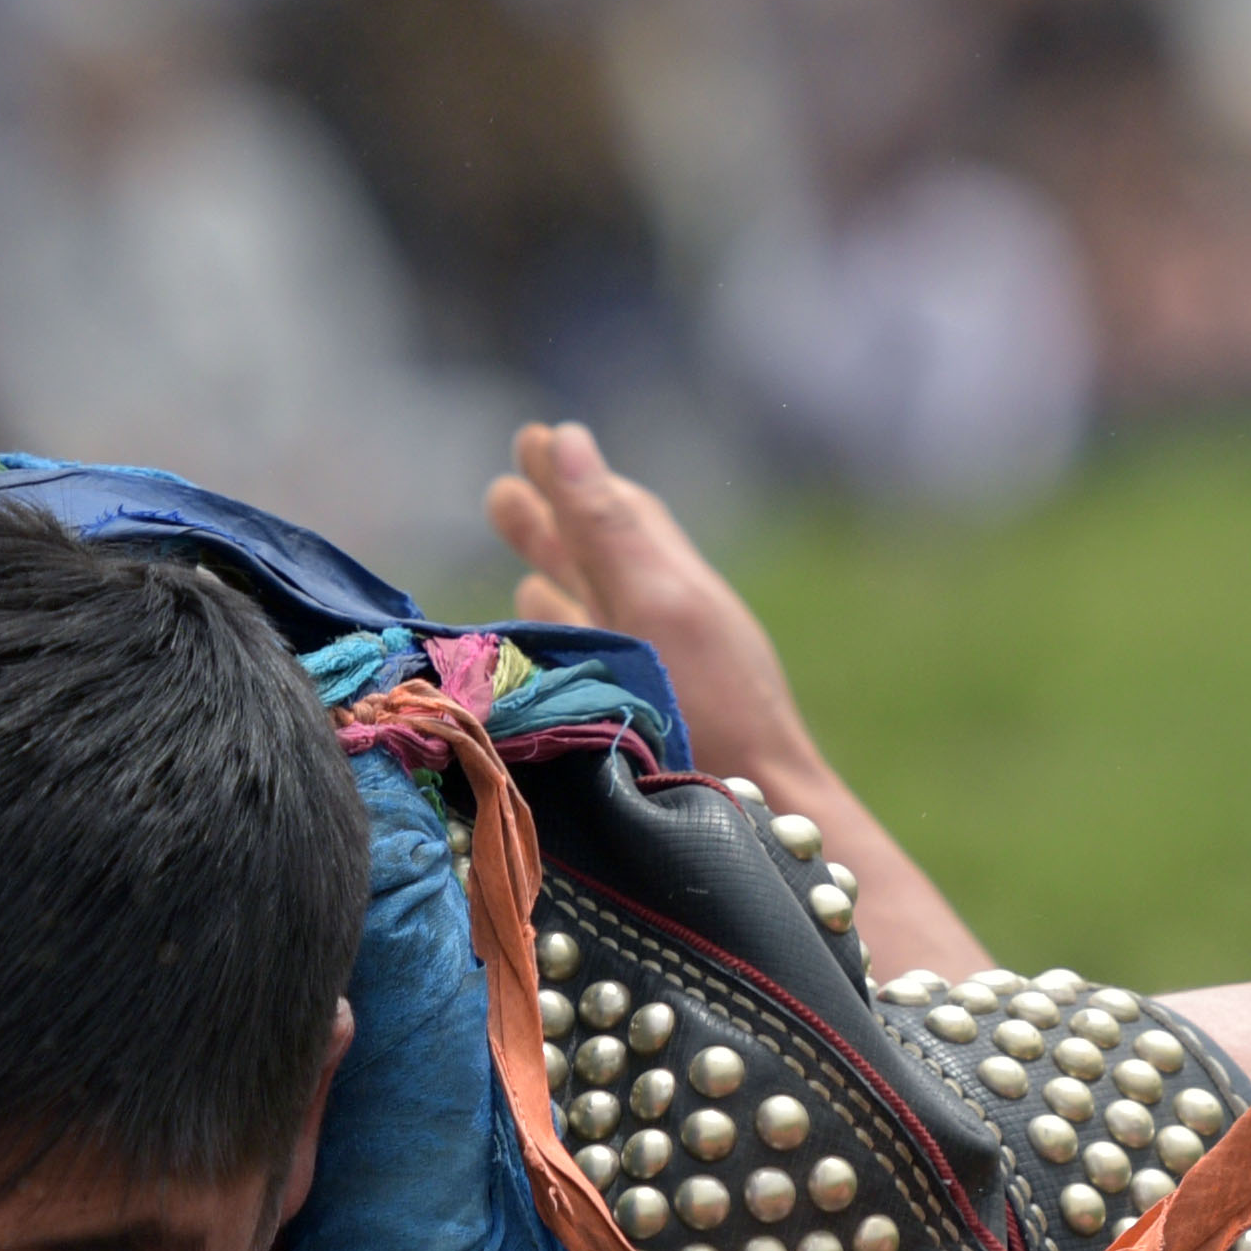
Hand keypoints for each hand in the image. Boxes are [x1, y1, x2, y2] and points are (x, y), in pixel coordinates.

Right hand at [488, 418, 989, 987]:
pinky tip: (536, 649)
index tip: (533, 438)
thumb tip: (563, 436)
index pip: (618, 512)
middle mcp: (654, 624)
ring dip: (549, 581)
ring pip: (586, 611)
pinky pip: (576, 663)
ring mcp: (640, 674)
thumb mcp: (659, 601)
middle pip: (595, 558)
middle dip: (550, 523)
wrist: (750, 813)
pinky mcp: (619, 721)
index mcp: (670, 584)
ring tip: (518, 563)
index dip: (575, 476)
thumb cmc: (711, 707)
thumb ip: (608, 526)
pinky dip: (552, 643)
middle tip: (499, 491)